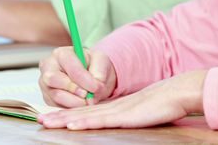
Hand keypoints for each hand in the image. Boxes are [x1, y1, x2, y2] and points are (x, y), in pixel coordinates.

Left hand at [37, 69, 206, 129]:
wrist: (178, 92)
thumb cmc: (165, 102)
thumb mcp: (142, 110)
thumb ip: (130, 115)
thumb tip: (124, 119)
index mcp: (116, 107)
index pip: (88, 111)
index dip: (69, 114)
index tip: (53, 117)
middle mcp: (113, 107)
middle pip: (81, 112)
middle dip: (59, 117)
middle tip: (40, 120)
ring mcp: (118, 111)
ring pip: (86, 116)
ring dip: (65, 120)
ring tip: (47, 123)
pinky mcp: (125, 116)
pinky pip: (101, 120)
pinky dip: (85, 123)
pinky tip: (72, 126)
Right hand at [38, 47, 116, 107]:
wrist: (92, 77)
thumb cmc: (94, 66)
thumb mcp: (102, 62)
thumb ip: (99, 72)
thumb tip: (95, 88)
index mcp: (62, 54)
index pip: (70, 67)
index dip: (84, 80)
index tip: (96, 88)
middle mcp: (49, 67)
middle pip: (53, 79)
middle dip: (74, 90)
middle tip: (88, 96)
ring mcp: (45, 84)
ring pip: (55, 96)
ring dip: (75, 102)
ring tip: (88, 101)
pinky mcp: (47, 98)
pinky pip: (56, 106)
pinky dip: (72, 108)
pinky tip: (81, 104)